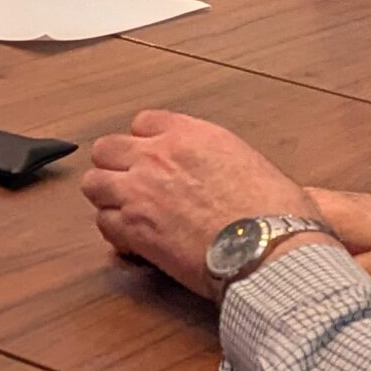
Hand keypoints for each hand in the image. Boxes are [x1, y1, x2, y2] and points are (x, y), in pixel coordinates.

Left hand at [80, 110, 321, 300]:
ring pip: (93, 183)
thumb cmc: (276, 212)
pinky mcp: (132, 226)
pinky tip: (135, 243)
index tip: (153, 159)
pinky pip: (102, 222)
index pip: (144, 122)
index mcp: (191, 135)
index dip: (146, 143)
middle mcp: (158, 156)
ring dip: (107, 198)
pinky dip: (115, 233)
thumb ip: (219, 159)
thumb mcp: (253, 165)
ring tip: (127, 214)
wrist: (271, 247)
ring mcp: (139, 190)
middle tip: (132, 187)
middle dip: (116, 167)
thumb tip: (221, 173)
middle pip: (107, 149)